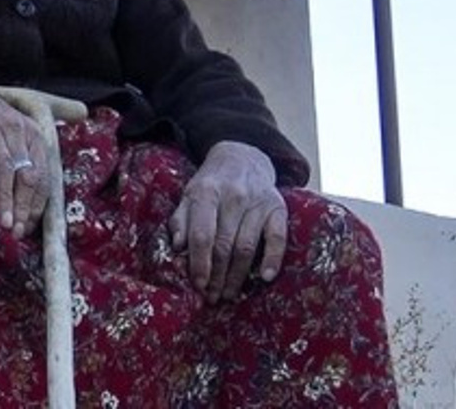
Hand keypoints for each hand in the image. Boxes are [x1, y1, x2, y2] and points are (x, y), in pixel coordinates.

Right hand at [0, 67, 50, 237]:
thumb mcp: (5, 128)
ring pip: (7, 167)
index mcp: (29, 132)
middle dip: (23, 207)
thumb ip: (23, 155)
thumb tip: (30, 197)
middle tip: (16, 232)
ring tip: (4, 223)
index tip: (28, 229)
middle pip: (27, 174)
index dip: (36, 205)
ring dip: (6, 198)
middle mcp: (15, 128)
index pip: (42, 175)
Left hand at [169, 141, 286, 303]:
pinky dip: (273, 259)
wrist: (242, 158)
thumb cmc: (211, 184)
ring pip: (247, 246)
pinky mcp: (278, 207)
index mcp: (207, 192)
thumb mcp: (190, 196)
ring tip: (228, 294)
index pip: (202, 234)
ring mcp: (258, 202)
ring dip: (237, 276)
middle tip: (212, 297)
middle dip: (217, 276)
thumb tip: (177, 247)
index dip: (199, 263)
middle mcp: (234, 196)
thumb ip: (181, 220)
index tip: (197, 284)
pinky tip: (264, 278)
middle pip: (224, 245)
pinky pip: (277, 237)